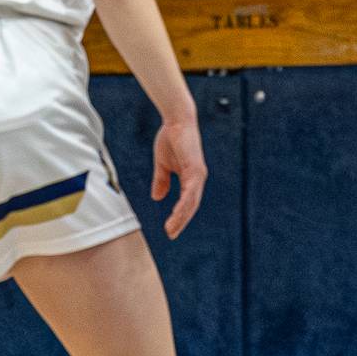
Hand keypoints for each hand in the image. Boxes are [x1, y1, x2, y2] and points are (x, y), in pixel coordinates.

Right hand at [152, 119, 206, 238]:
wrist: (176, 121)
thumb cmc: (171, 139)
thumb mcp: (163, 164)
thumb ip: (162, 180)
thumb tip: (158, 197)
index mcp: (191, 179)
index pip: (187, 203)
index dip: (179, 216)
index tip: (170, 229)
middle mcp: (198, 179)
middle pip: (191, 206)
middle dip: (181, 221)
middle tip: (171, 234)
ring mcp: (198, 174)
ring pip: (192, 202)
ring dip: (181, 217)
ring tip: (171, 229)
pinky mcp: (195, 168)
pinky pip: (190, 191)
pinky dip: (184, 203)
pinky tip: (178, 213)